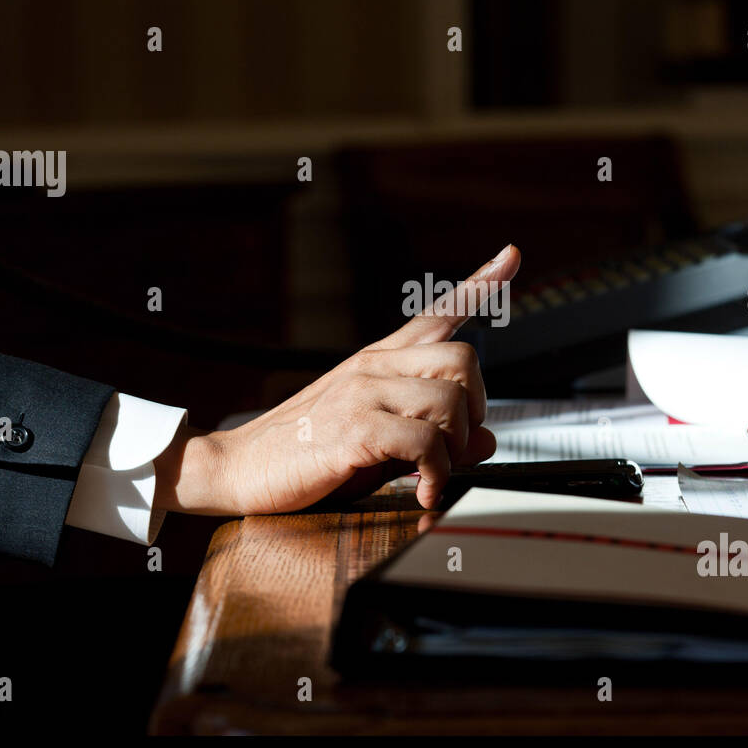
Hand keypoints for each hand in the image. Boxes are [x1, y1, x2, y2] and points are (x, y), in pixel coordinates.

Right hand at [155, 244, 520, 513]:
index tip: (510, 257)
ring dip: (455, 449)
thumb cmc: (304, 452)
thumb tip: (485, 439)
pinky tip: (422, 490)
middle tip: (455, 445)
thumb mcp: (375, 439)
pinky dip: (436, 474)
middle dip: (476, 408)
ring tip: (431, 475)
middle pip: (464, 360)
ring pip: (450, 401)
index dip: (481, 285)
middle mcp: (374, 366)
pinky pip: (425, 443)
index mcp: (379, 361)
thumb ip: (430, 434)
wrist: (236, 467)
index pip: (438, 313)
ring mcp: (363, 393)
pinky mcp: (354, 428)